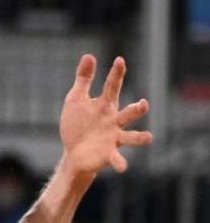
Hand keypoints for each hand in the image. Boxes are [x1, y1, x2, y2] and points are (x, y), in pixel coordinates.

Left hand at [60, 54, 152, 175]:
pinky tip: (123, 167)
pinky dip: (120, 163)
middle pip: (129, 113)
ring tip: (148, 137)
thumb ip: (83, 79)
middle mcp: (114, 121)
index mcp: (105, 105)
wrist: (73, 152)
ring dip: (140, 137)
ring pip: (131, 137)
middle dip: (137, 109)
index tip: (119, 60)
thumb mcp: (76, 100)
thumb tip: (89, 55)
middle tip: (143, 104)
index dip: (116, 74)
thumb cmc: (78, 123)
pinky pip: (117, 159)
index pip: (112, 87)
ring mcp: (114, 138)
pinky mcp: (108, 154)